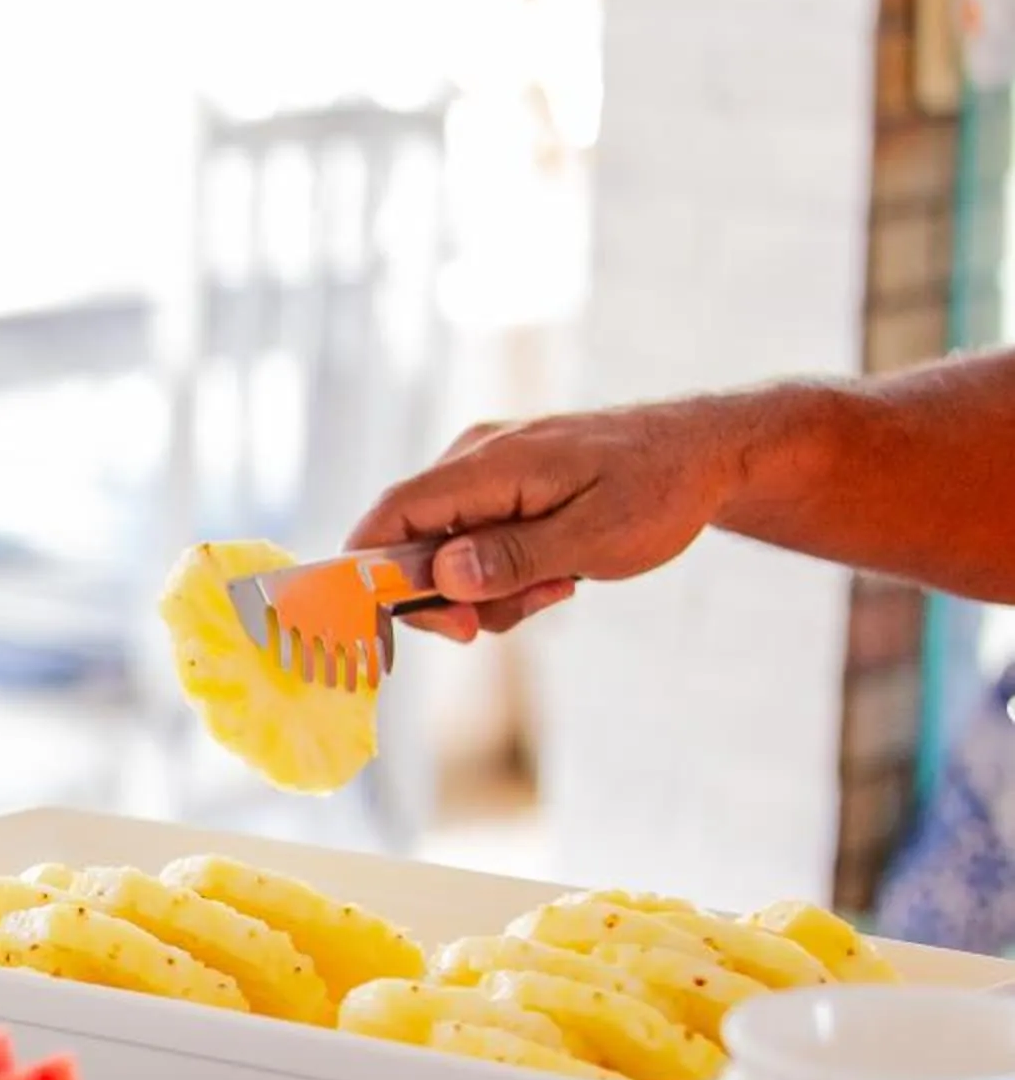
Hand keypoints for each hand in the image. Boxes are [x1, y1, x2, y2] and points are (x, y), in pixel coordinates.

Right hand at [341, 393, 774, 641]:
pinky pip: (475, 537)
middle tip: (493, 625)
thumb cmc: (662, 490)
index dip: (369, 573)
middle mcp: (475, 458)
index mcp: (490, 464)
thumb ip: (515, 557)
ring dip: (485, 588)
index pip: (394, 515)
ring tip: (553, 590)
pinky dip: (502, 570)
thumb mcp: (597, 537)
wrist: (711, 452)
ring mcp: (488, 469)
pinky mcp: (506, 484)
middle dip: (446, 595)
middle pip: (413, 540)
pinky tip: (555, 574)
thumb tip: (442, 577)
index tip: (386, 626)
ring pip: (447, 547)